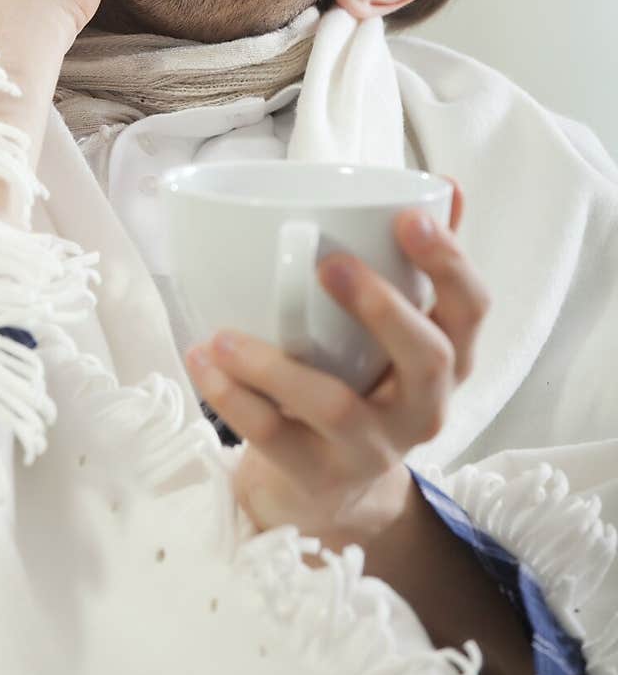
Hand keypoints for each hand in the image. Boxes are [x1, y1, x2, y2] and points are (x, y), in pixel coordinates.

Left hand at [186, 180, 490, 550]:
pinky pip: (274, 438)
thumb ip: (414, 262)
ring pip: (337, 408)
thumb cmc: (365, 381)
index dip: (450, 263)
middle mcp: (424, 407)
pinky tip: (202, 360)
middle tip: (329, 263)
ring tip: (225, 335)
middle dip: (382, 307)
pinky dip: (232, 398)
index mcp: (448, 358)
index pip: (472, 309)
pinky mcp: (319, 476)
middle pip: (427, 358)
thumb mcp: (398, 329)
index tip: (408, 217)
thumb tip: (443, 184)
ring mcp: (373, 448)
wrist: (333, 491)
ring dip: (276, 368)